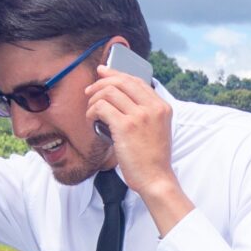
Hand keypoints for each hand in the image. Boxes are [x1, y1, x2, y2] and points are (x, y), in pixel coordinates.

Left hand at [87, 59, 195, 233]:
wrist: (156, 178)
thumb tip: (119, 97)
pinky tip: (92, 120)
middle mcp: (153, 107)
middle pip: (121, 81)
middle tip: (89, 91)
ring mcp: (140, 116)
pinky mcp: (126, 126)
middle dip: (100, 83)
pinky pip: (101, 108)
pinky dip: (92, 112)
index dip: (116, 73)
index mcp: (162, 106)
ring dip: (94, 100)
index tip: (102, 73)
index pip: (136, 80)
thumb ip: (145, 112)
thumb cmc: (152, 159)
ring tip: (91, 112)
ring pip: (109, 92)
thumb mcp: (157, 129)